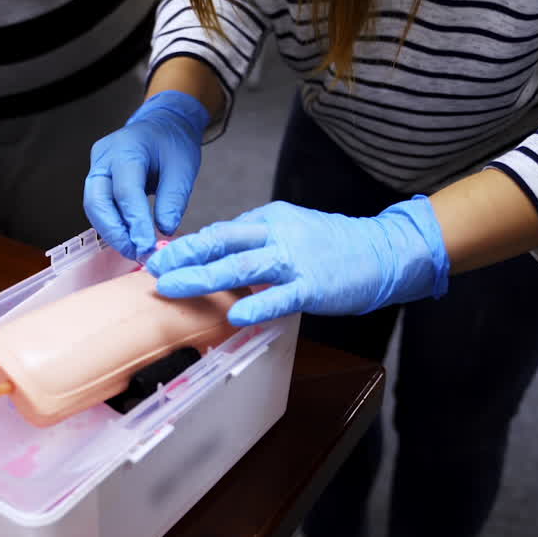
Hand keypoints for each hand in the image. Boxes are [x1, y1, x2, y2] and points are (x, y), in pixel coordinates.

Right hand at [84, 91, 209, 259]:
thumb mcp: (183, 169)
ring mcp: (96, 168)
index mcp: (127, 148)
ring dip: (112, 233)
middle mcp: (104, 157)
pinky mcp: (97, 179)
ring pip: (94, 207)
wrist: (163, 125)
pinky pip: (99, 207)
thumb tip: (164, 230)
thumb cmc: (172, 143)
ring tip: (134, 250)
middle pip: (97, 201)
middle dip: (115, 233)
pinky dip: (112, 226)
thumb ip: (173, 200)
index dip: (135, 222)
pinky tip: (129, 239)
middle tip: (136, 253)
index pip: (126, 191)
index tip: (146, 247)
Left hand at [145, 197, 451, 325]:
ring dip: (204, 277)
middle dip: (184, 256)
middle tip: (154, 269)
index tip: (159, 258)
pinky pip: (280, 297)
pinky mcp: (313, 286)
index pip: (220, 231)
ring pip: (241, 266)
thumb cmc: (334, 246)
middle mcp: (278, 234)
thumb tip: (219, 255)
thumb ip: (256, 242)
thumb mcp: (291, 232)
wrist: (384, 252)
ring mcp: (295, 260)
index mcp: (269, 220)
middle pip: (222, 242)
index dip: (187, 245)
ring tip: (173, 288)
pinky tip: (234, 317)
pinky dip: (256, 306)